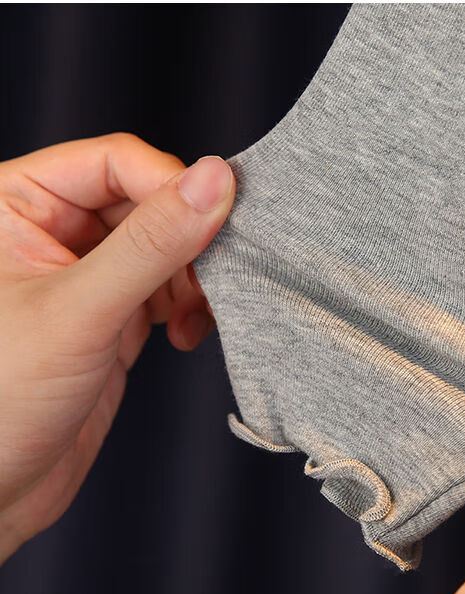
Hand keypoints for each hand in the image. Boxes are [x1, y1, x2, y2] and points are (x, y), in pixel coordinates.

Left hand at [0, 134, 234, 562]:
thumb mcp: (81, 312)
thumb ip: (153, 244)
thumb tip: (217, 180)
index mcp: (15, 203)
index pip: (116, 163)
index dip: (172, 187)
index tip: (220, 220)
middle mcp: (50, 230)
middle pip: (149, 203)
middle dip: (189, 243)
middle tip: (214, 281)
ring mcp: (85, 274)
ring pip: (166, 247)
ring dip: (194, 280)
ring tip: (192, 319)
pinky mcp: (111, 314)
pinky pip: (168, 287)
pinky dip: (190, 306)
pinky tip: (185, 334)